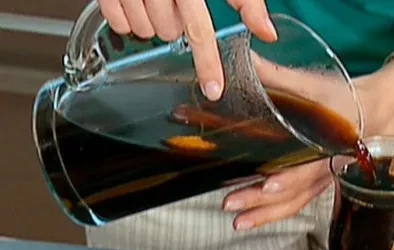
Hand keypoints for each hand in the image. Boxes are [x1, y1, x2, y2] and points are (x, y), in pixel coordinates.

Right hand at [98, 0, 276, 99]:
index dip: (207, 62)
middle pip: (169, 33)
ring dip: (152, 22)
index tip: (213, 89)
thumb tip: (267, 33)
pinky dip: (128, 18)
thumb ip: (245, 1)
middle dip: (175, 24)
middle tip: (175, 3)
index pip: (199, 30)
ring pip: (143, 31)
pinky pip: (118, 23)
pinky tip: (136, 1)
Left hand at [222, 55, 393, 230]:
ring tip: (238, 221)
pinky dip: (274, 212)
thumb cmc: (347, 99)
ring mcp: (324, 179)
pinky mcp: (319, 183)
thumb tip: (247, 62)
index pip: (309, 166)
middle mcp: (328, 167)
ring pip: (295, 203)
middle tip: (232, 204)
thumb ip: (279, 77)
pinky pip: (297, 203)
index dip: (289, 178)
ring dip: (265, 214)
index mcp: (331, 144)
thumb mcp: (316, 85)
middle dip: (262, 203)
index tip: (267, 186)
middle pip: (295, 192)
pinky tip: (254, 217)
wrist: (376, 112)